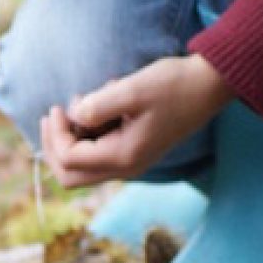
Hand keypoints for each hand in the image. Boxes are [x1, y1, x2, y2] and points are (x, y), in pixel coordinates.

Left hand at [39, 54, 232, 187]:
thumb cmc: (173, 85)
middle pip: (69, 177)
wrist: (208, 86)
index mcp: (124, 156)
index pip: (69, 159)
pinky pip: (96, 153)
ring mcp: (129, 162)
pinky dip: (88, 133)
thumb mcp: (131, 90)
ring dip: (71, 138)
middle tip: (54, 114)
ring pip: (81, 168)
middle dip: (54, 146)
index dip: (56, 134)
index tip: (58, 106)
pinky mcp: (132, 151)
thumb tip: (73, 116)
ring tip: (86, 100)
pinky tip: (100, 103)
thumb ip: (97, 105)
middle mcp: (125, 167)